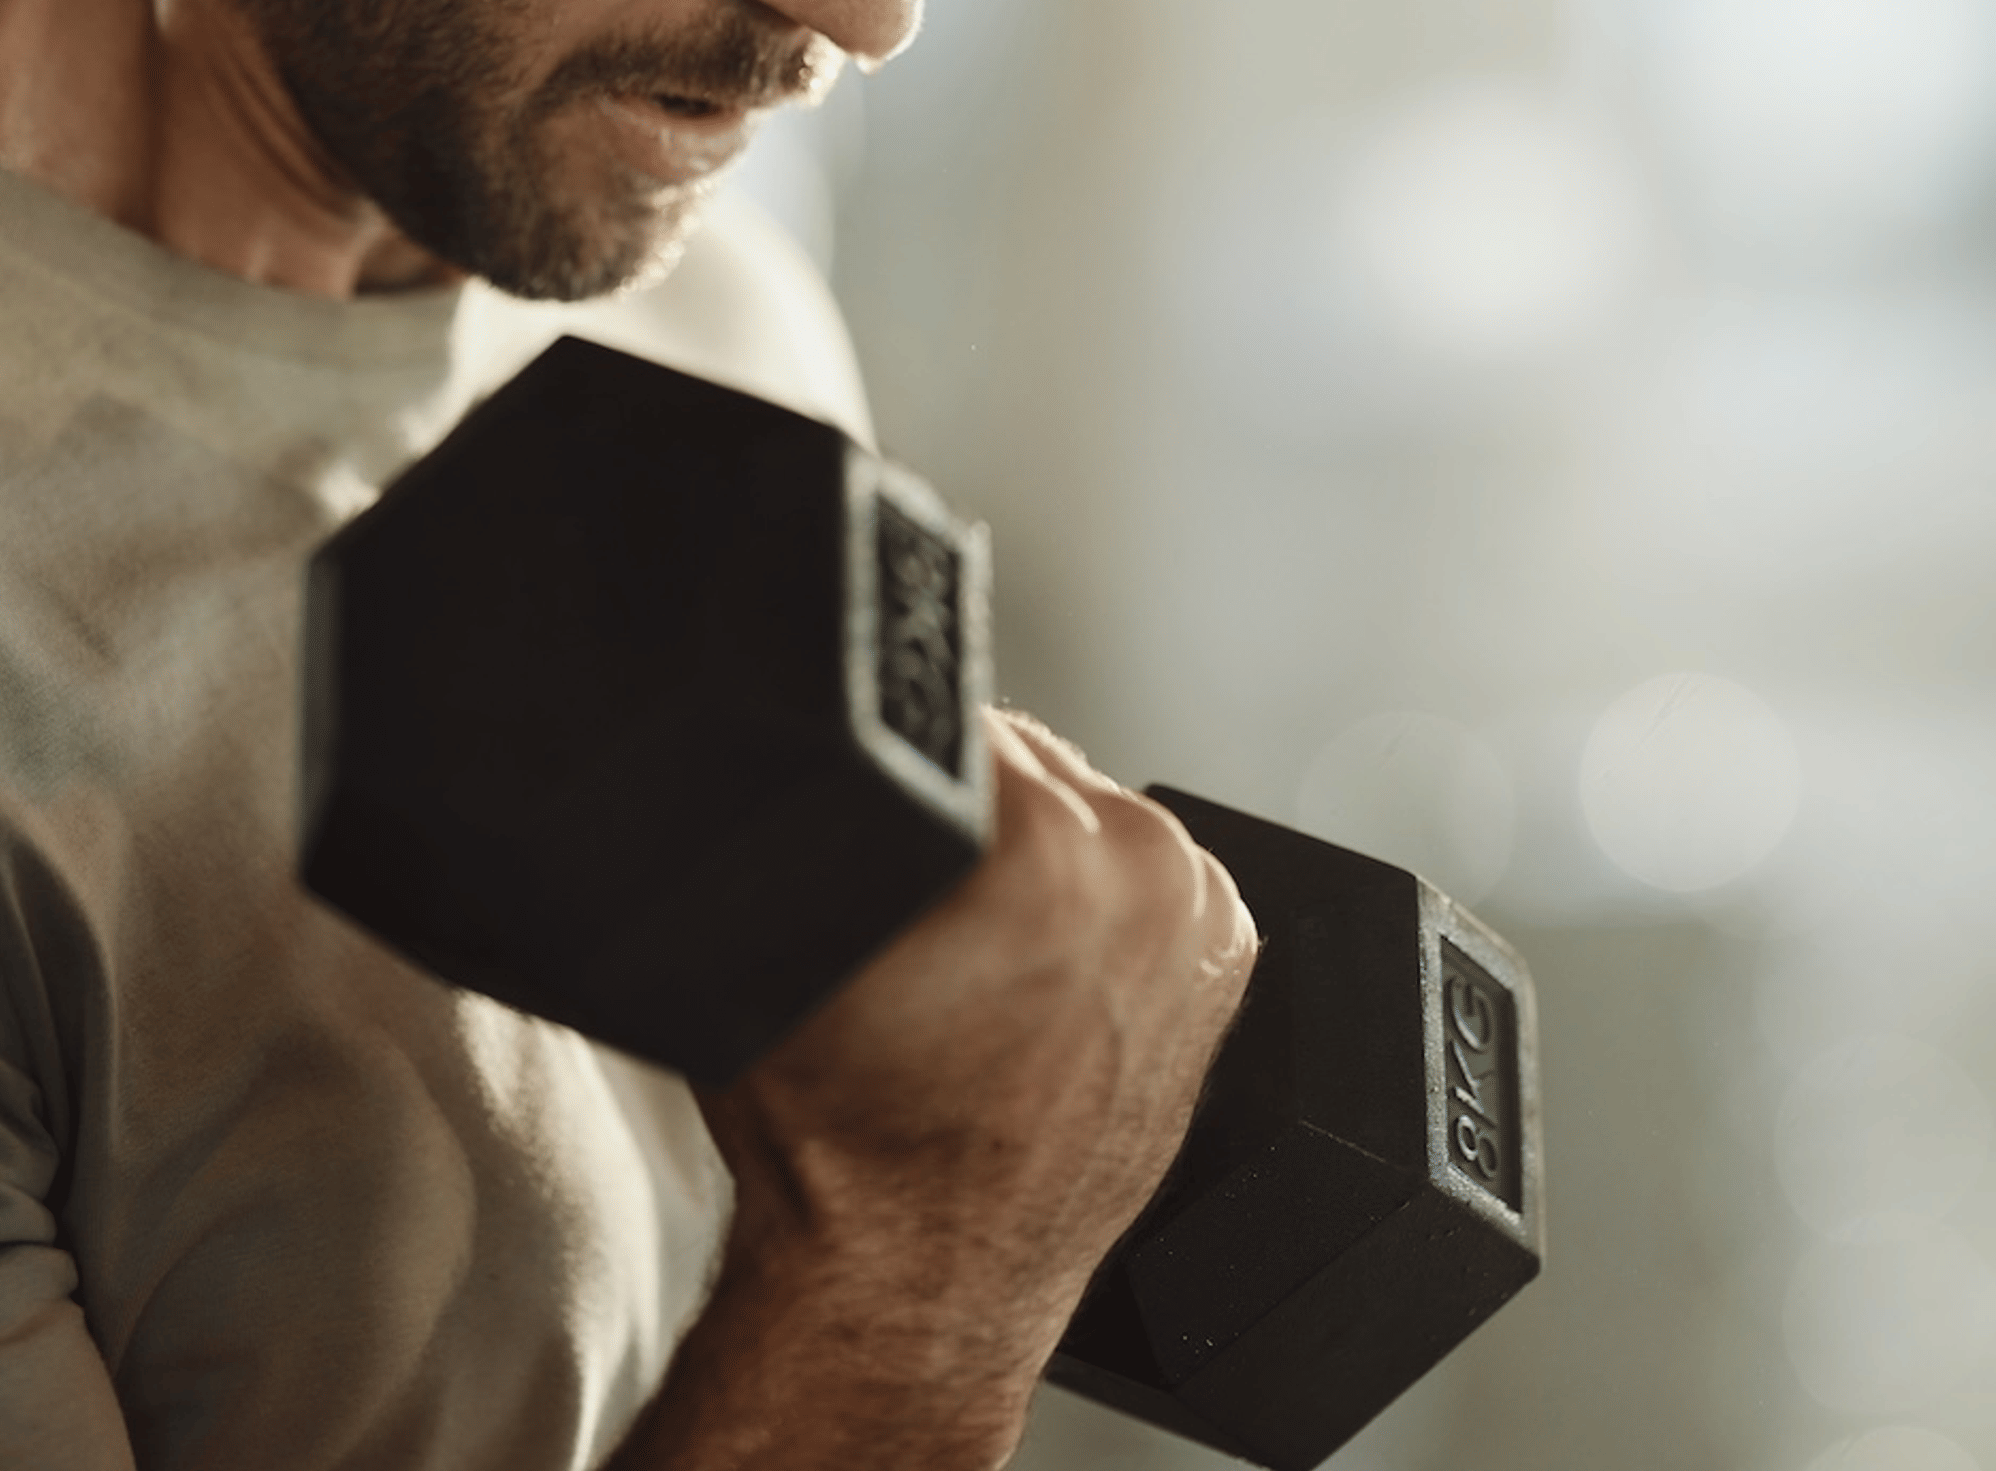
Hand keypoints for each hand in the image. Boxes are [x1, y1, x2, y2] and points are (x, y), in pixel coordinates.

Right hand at [623, 711, 1256, 1468]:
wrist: (913, 1281)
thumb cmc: (840, 1141)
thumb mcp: (771, 943)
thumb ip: (806, 810)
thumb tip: (802, 727)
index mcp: (1045, 848)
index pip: (949, 714)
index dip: (885, 749)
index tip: (861, 804)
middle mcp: (1147, 873)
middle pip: (1025, 758)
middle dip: (961, 803)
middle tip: (905, 899)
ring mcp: (1200, 916)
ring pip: (1088, 810)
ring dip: (1031, 848)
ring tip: (967, 947)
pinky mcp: (1224, 954)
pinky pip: (1138, 873)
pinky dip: (1092, 900)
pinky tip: (1032, 970)